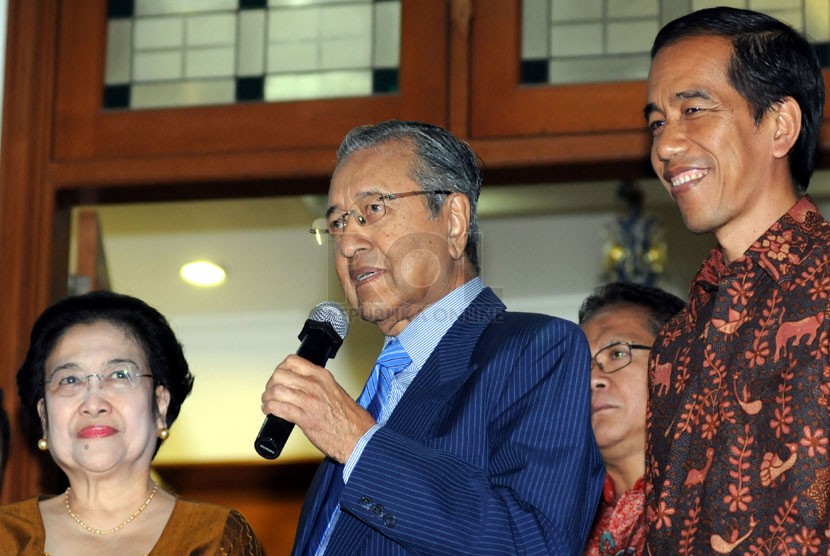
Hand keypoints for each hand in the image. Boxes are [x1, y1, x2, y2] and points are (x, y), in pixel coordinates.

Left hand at [261, 354, 375, 462]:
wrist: (359, 438)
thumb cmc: (351, 419)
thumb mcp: (335, 391)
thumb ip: (319, 386)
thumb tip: (301, 387)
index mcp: (322, 376)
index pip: (292, 361)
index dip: (280, 369)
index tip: (278, 377)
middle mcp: (315, 385)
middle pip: (280, 375)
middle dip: (271, 384)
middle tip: (271, 392)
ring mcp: (310, 401)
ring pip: (276, 391)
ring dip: (267, 397)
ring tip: (268, 403)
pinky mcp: (305, 419)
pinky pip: (279, 408)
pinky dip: (269, 409)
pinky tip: (269, 411)